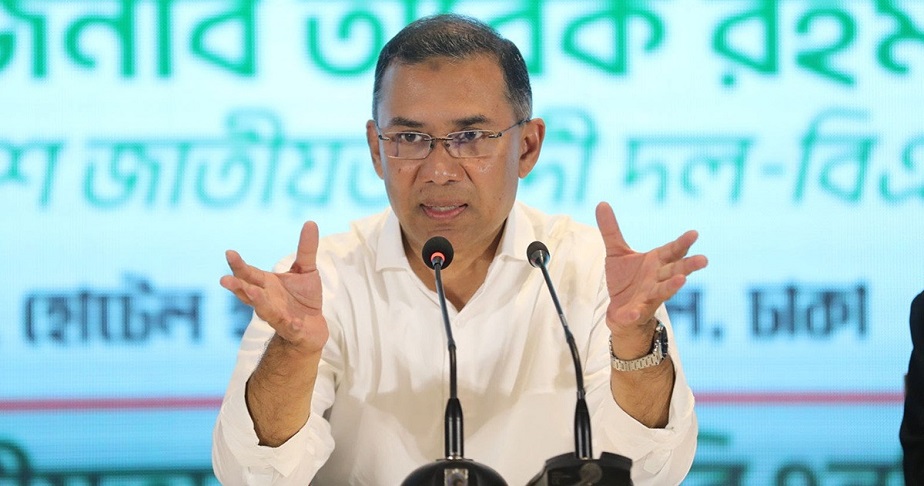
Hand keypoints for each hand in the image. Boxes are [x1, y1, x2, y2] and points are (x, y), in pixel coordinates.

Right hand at [220, 221, 327, 353]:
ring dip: (258, 302)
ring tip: (251, 293)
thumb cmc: (303, 298)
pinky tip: (293, 323)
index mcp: (266, 285)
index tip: (229, 253)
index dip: (238, 265)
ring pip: (265, 311)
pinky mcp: (294, 330)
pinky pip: (291, 328)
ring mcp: (279, 317)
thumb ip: (306, 249)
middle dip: (238, 286)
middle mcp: (267, 301)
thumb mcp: (306, 270)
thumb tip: (310, 222)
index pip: (248, 274)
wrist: (312, 330)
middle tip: (224, 280)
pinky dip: (291, 325)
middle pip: (249, 292)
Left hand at [595, 202, 706, 351]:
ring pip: (663, 291)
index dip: (683, 243)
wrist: (619, 310)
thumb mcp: (616, 252)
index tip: (694, 234)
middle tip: (704, 259)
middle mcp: (657, 279)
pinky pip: (635, 312)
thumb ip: (611, 230)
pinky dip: (635, 312)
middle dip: (689, 265)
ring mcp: (649, 296)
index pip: (672, 251)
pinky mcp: (636, 312)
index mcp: (655, 262)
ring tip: (682, 281)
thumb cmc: (625, 279)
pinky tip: (635, 311)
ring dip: (672, 286)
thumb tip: (601, 203)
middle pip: (676, 270)